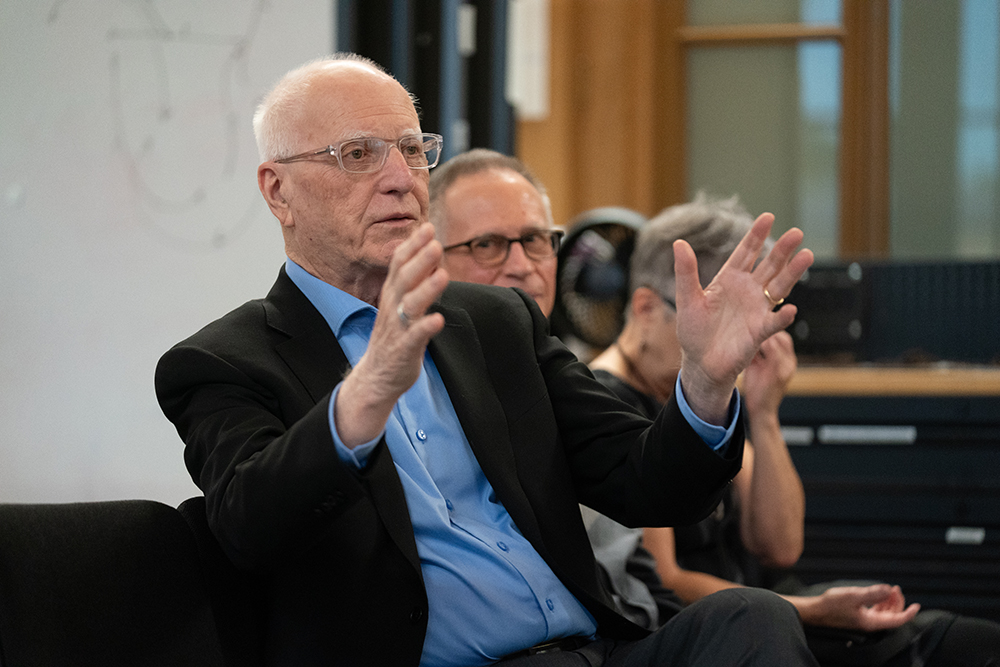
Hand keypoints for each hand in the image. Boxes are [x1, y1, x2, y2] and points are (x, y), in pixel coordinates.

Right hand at [334, 223, 448, 446]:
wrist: (377, 376)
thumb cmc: (394, 336)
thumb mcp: (401, 303)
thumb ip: (414, 279)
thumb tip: (430, 252)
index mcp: (392, 295)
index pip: (400, 264)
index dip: (413, 245)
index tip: (427, 227)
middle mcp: (393, 308)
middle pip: (404, 279)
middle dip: (419, 260)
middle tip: (436, 243)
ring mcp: (398, 328)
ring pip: (410, 305)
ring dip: (426, 290)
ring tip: (442, 275)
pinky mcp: (404, 349)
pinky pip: (414, 337)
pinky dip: (425, 327)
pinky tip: (438, 320)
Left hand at [674, 213, 812, 423]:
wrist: (700, 363)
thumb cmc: (693, 331)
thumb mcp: (687, 298)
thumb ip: (685, 272)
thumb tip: (678, 243)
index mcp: (729, 279)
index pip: (745, 253)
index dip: (756, 236)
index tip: (768, 217)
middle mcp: (747, 291)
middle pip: (769, 265)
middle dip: (782, 250)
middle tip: (797, 233)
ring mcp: (756, 310)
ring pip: (778, 287)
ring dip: (792, 273)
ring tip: (806, 256)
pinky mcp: (759, 332)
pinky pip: (773, 322)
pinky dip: (782, 317)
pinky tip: (790, 309)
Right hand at [796, 584, 920, 630]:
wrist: (816, 611)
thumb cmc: (831, 605)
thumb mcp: (853, 596)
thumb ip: (872, 593)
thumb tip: (888, 589)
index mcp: (871, 622)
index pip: (896, 620)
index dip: (908, 613)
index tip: (917, 605)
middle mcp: (870, 624)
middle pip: (892, 616)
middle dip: (897, 602)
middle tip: (896, 588)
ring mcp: (864, 620)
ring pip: (884, 613)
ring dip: (889, 602)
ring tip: (889, 590)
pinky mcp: (858, 616)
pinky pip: (876, 611)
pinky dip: (880, 602)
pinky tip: (877, 594)